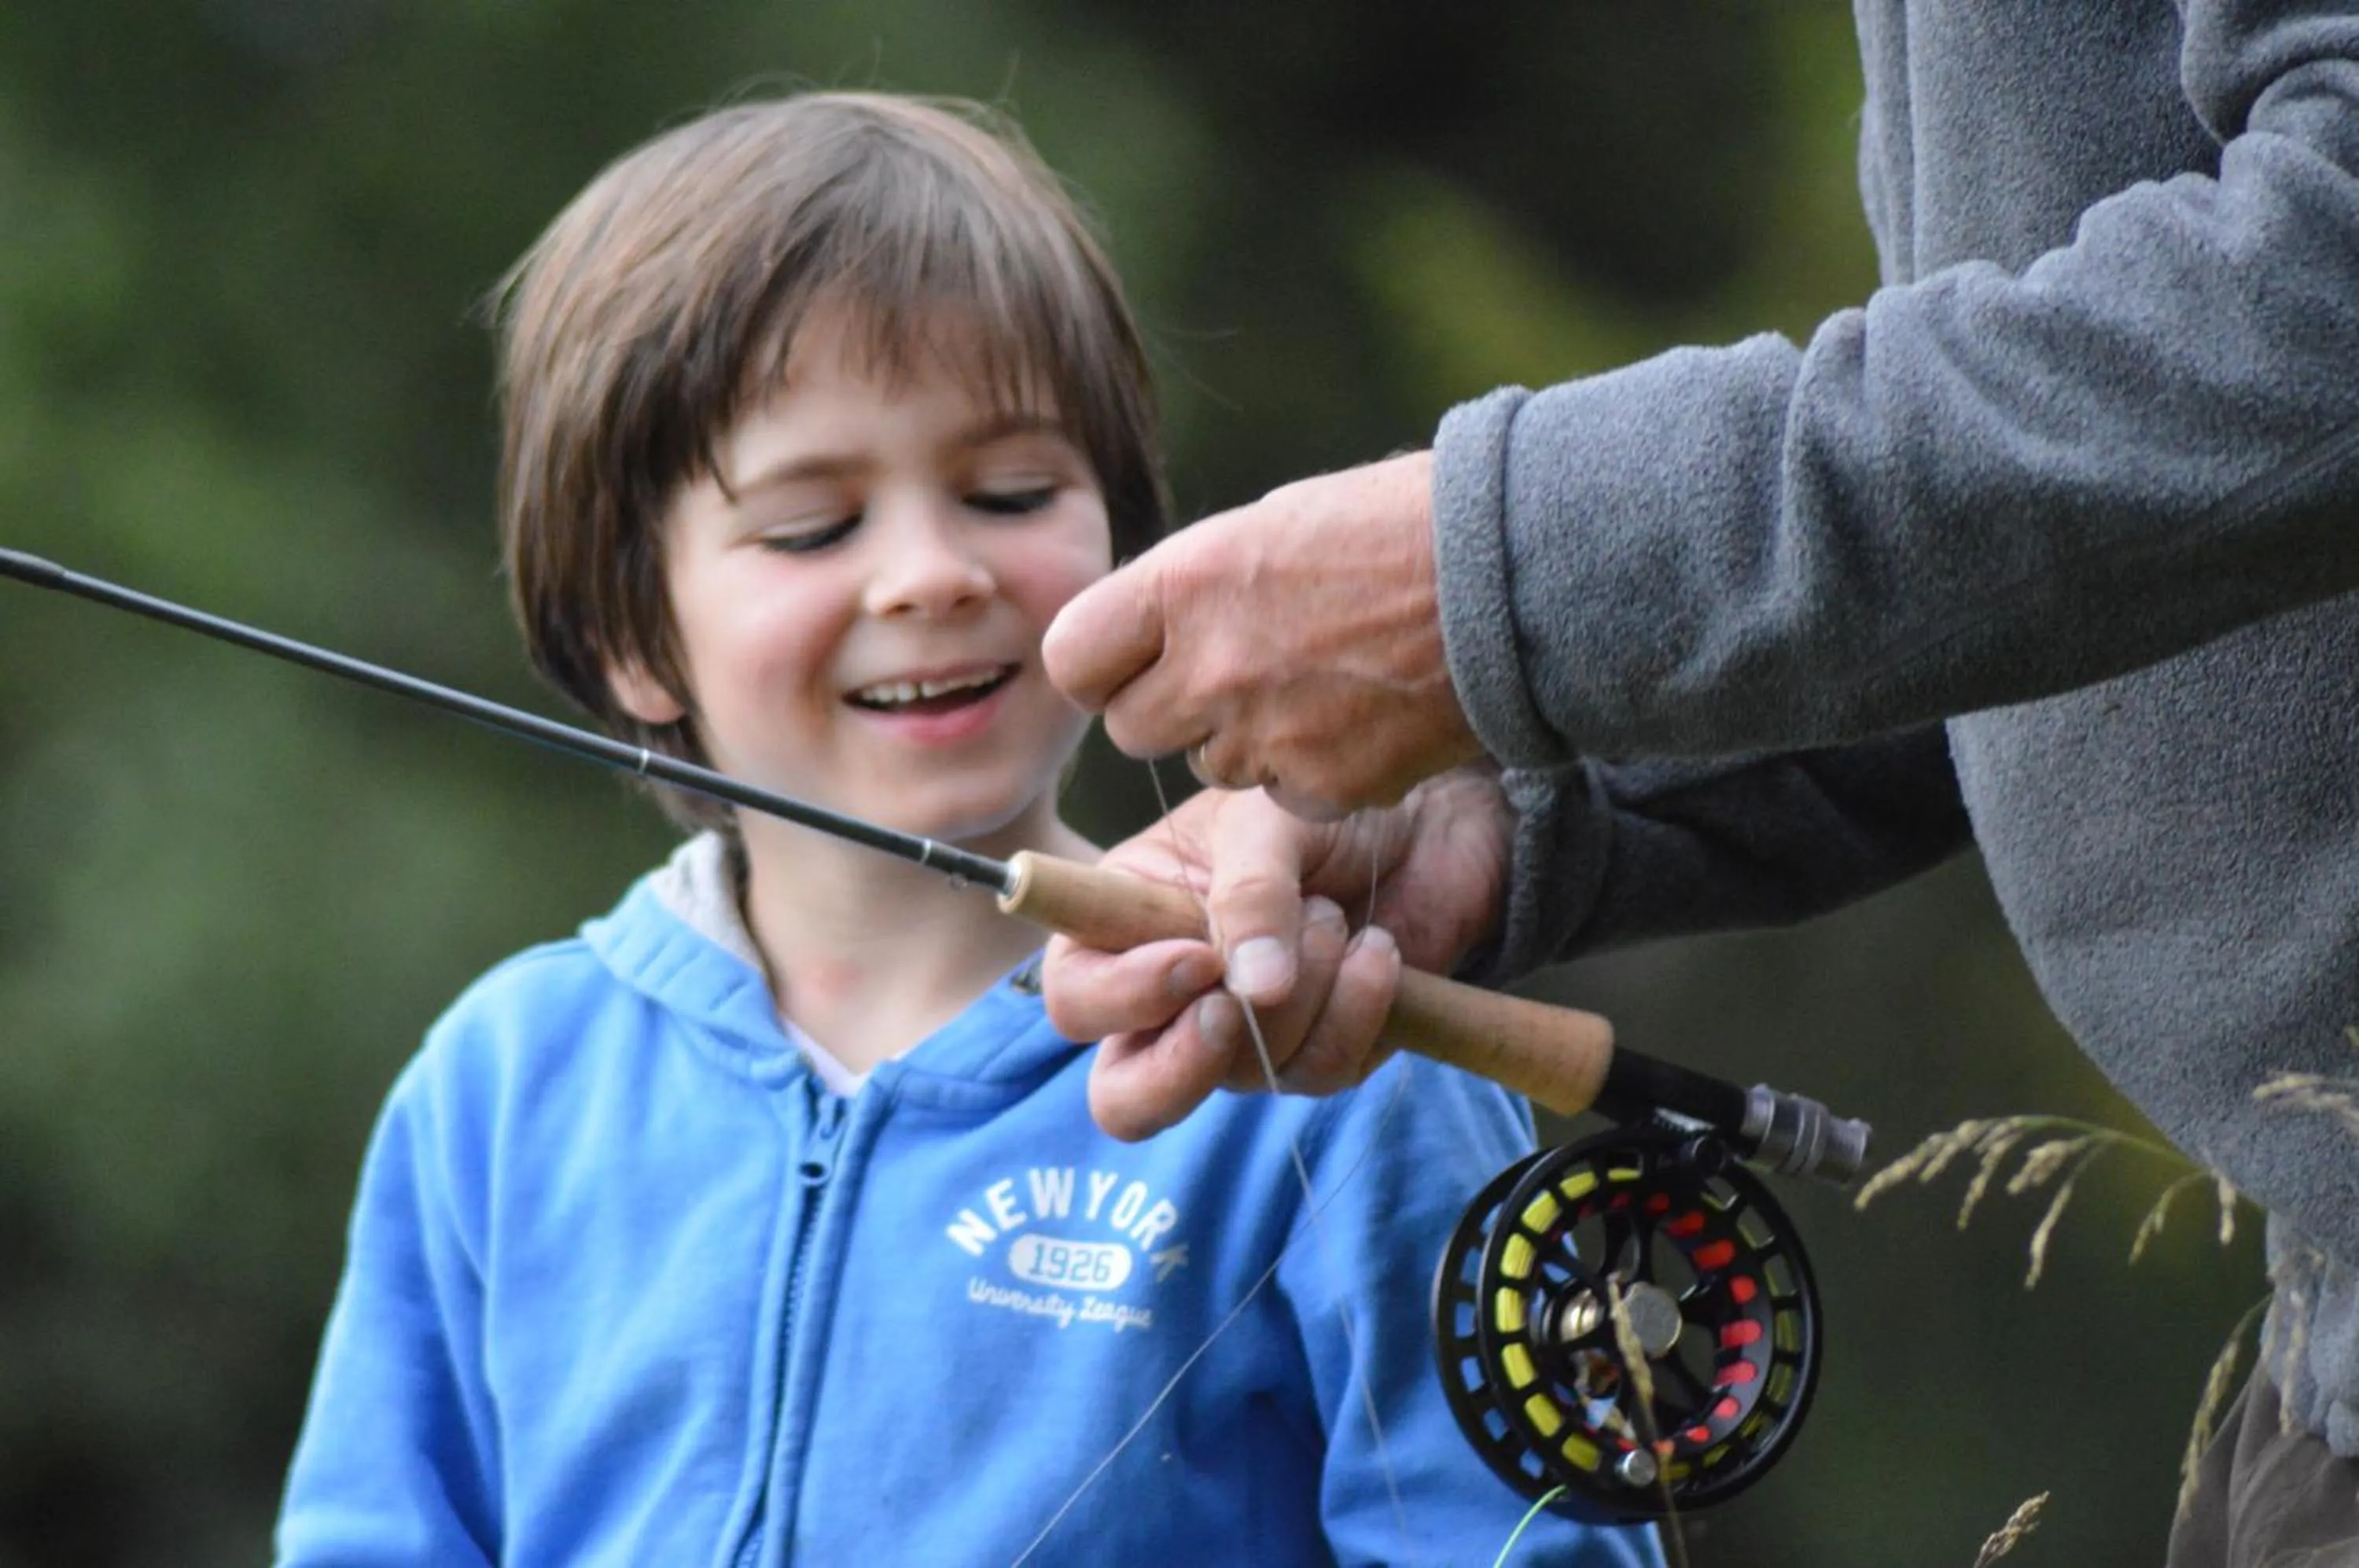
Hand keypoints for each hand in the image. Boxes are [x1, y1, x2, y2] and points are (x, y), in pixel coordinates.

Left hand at [1042, 451, 1485, 816]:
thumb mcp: (1273, 527)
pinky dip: (1315, 772)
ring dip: (1248, 740)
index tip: (1134, 660)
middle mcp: (1209, 664)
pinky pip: (1287, 795)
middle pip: (1134, 729)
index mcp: (1184, 583)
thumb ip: (1198, 589)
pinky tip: (1364, 718)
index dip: (1102, 666)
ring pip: (1212, 766)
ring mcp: (1265, 733)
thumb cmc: (1401, 527)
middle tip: (1238, 676)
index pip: (1073, 658)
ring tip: (1320, 683)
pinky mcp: (1323, 786)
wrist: (1514, 573)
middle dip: (1174, 711)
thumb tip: (1155, 633)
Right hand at [1045, 767, 1514, 1139]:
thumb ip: (1247, 895)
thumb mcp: (1264, 822)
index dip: (1123, 995)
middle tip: (1232, 1009)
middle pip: (1126, 1095)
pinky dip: (1356, 1006)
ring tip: (1332, 914)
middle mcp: (1171, 1000)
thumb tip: (1254, 992)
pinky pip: (1322, 1071)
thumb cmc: (1317, 807)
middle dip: (1176, 1070)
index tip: (1198, 957)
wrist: (1422, 821)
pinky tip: (1376, 949)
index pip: (1077, 996)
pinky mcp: (1319, 1055)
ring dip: (1300, 994)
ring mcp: (1244, 1039)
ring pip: (1244, 1076)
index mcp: (1124, 927)